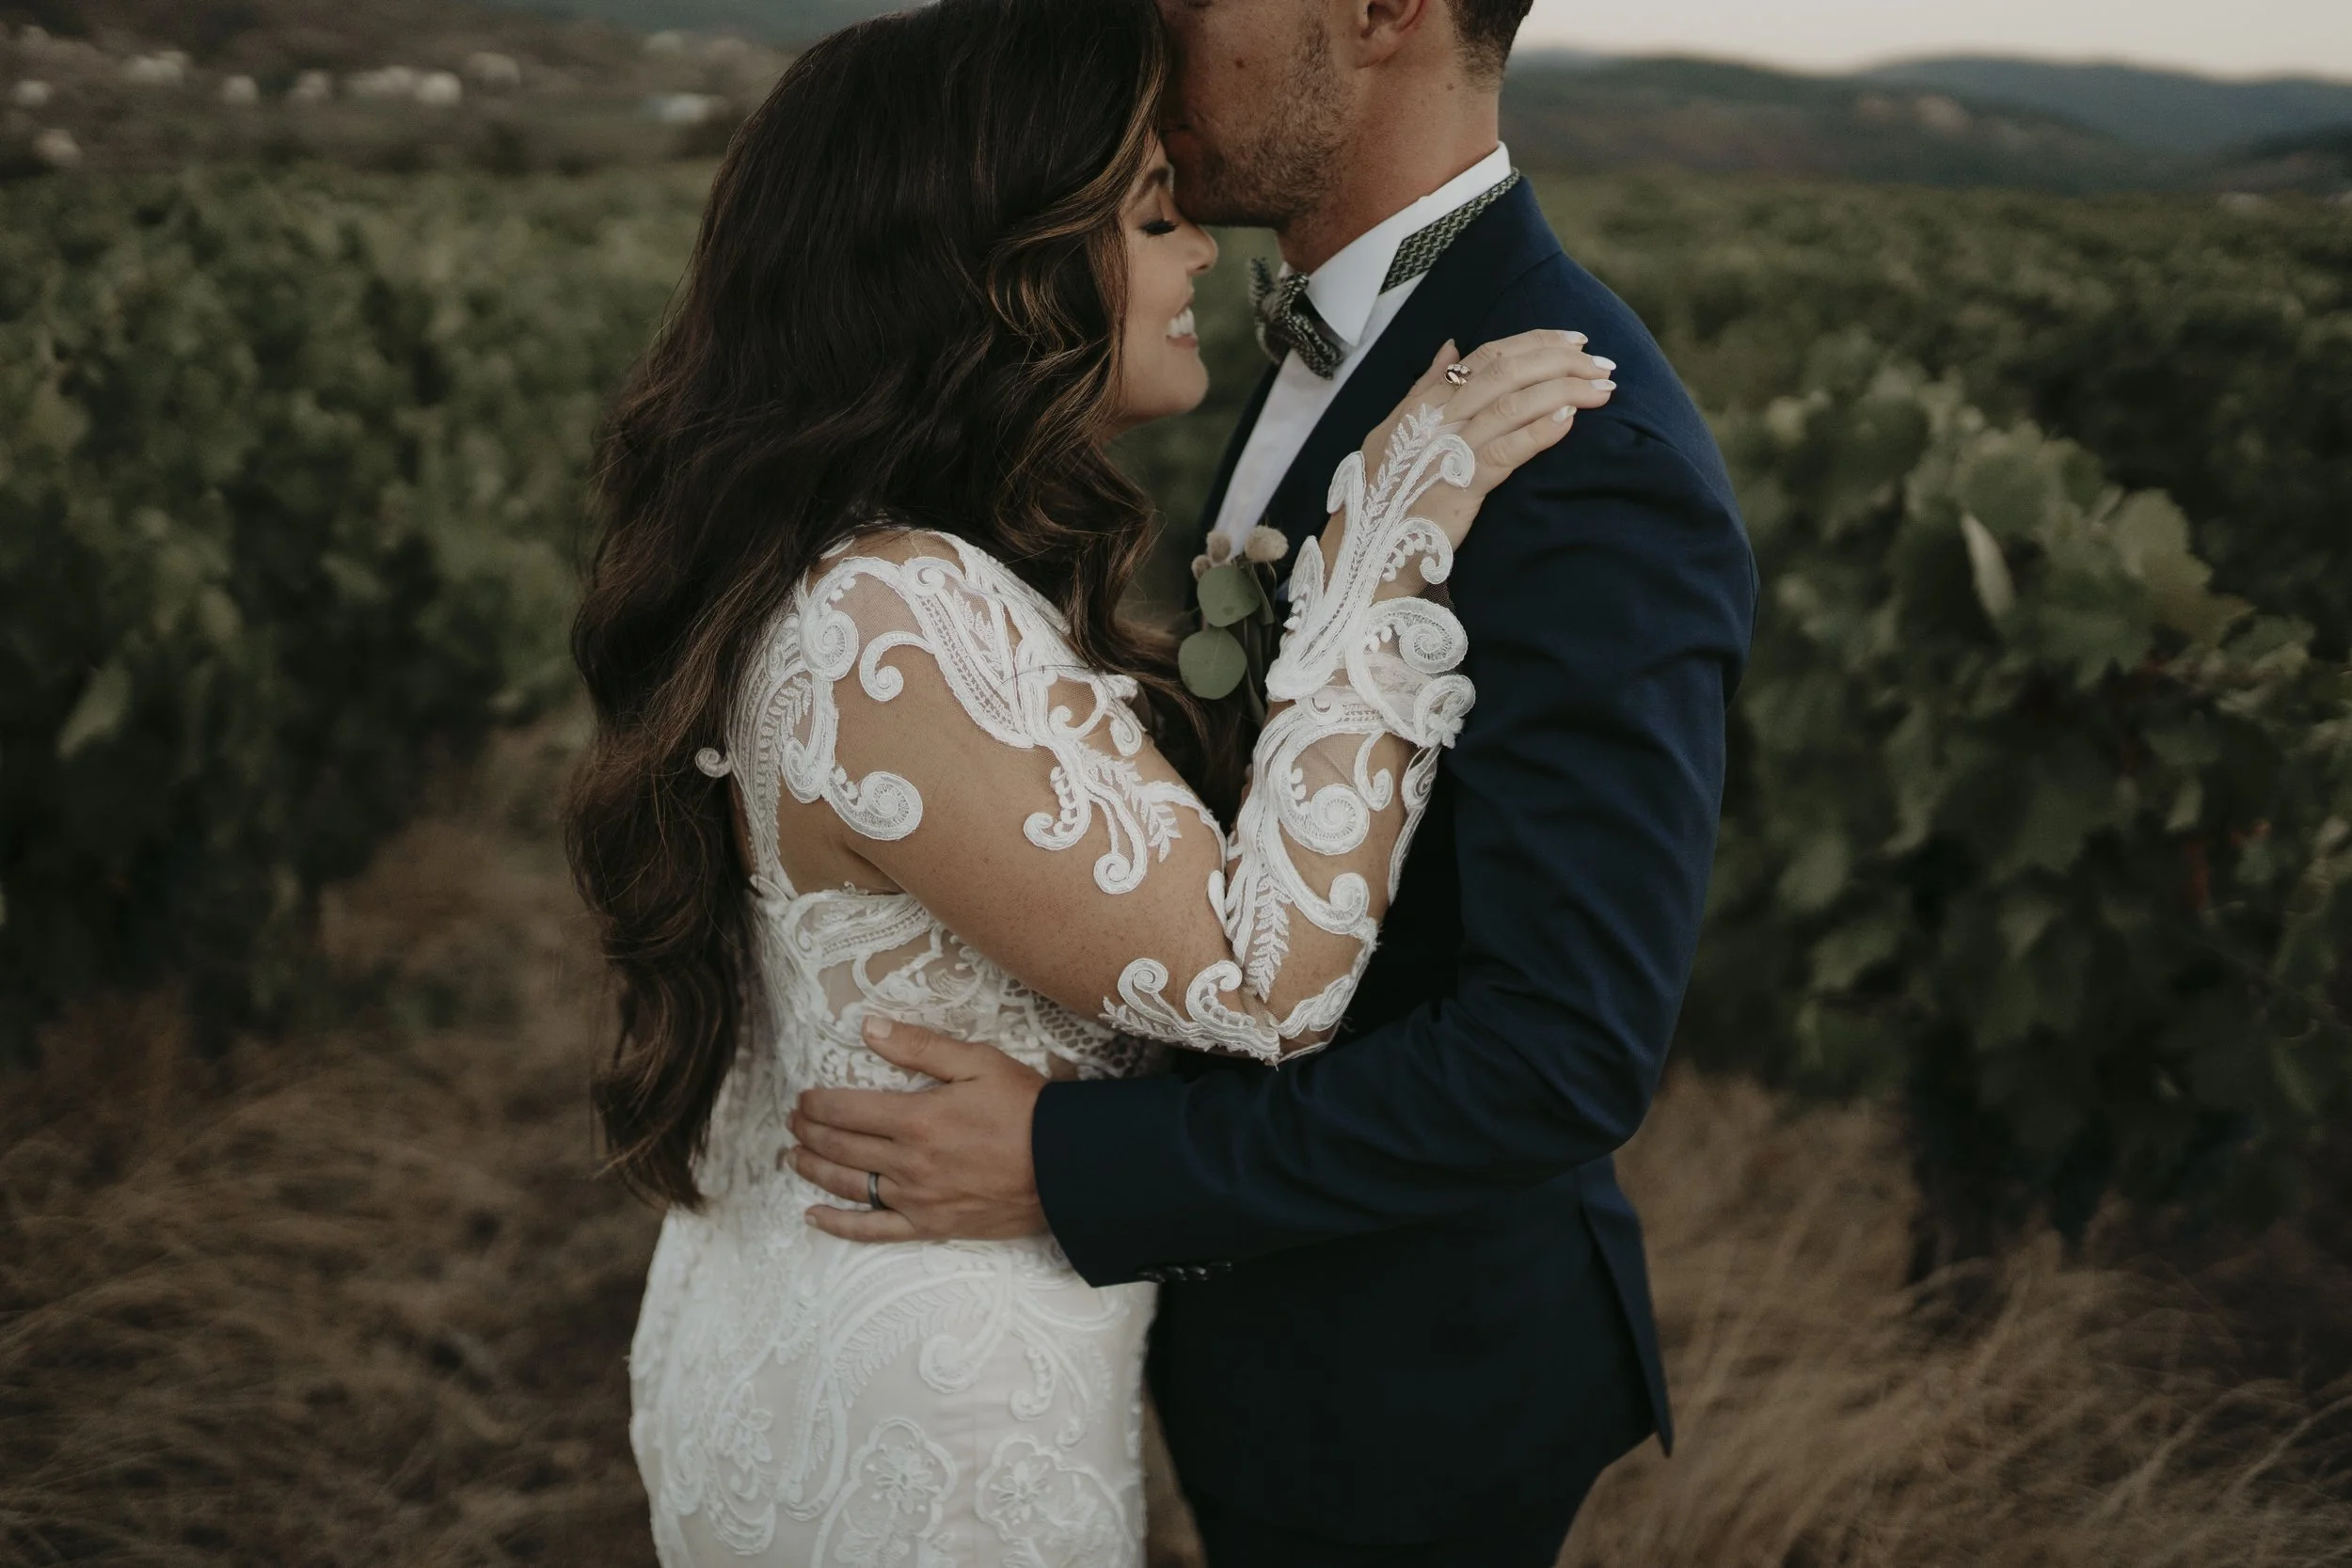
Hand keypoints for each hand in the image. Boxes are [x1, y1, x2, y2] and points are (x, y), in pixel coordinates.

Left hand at [784, 1017, 1049, 1242]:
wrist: (1066, 1167)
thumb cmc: (1027, 1109)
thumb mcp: (979, 1062)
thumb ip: (920, 1047)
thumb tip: (869, 1028)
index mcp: (917, 1119)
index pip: (846, 1110)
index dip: (817, 1104)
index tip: (804, 1097)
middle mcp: (908, 1163)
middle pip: (841, 1147)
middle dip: (809, 1131)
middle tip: (794, 1121)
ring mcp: (916, 1199)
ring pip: (848, 1185)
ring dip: (814, 1169)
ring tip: (794, 1157)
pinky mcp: (930, 1226)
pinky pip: (873, 1231)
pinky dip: (839, 1225)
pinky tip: (813, 1216)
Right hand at [1354, 330, 1616, 548]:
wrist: (1365, 552)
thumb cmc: (1383, 494)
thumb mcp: (1395, 431)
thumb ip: (1424, 386)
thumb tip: (1450, 347)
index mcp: (1426, 401)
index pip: (1489, 355)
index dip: (1536, 342)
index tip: (1575, 340)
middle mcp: (1437, 417)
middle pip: (1509, 370)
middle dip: (1563, 360)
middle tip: (1602, 364)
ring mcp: (1447, 449)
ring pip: (1514, 403)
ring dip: (1566, 390)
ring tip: (1603, 390)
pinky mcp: (1460, 486)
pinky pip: (1507, 450)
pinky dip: (1541, 430)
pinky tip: (1570, 418)